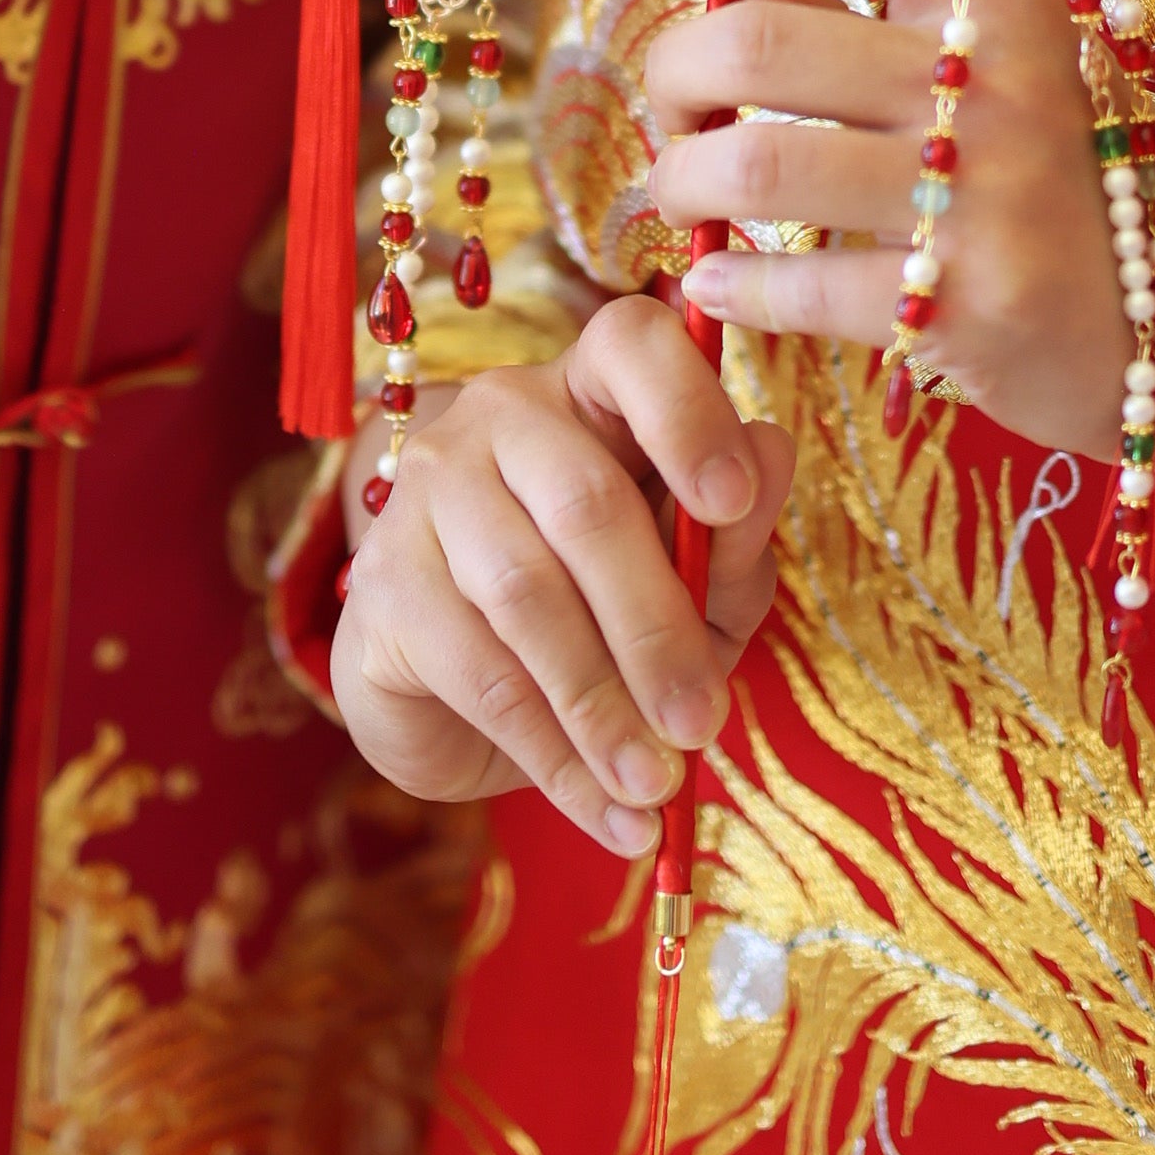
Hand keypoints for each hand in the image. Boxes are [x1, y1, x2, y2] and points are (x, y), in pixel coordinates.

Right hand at [334, 295, 790, 859]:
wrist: (460, 698)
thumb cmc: (604, 620)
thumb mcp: (696, 590)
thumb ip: (734, 539)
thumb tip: (770, 458)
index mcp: (593, 391)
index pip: (631, 345)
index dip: (684, 410)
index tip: (729, 500)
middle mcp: (502, 416)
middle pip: (585, 500)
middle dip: (655, 626)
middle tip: (705, 724)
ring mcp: (430, 491)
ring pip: (527, 595)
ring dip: (603, 707)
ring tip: (657, 785)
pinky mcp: (384, 584)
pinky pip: (479, 672)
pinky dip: (553, 753)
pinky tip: (604, 810)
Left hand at [644, 0, 1125, 451]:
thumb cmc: (1062, 170)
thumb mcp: (995, 54)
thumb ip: (861, 1)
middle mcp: (990, 76)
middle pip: (755, 42)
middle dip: (672, 79)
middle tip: (676, 116)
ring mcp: (980, 196)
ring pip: (753, 168)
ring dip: (682, 183)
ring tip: (686, 198)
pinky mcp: (963, 306)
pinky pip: (792, 285)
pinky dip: (730, 282)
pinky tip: (722, 279)